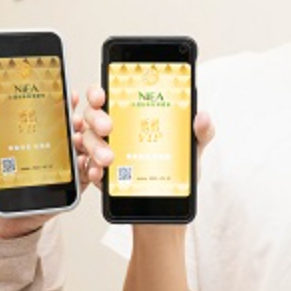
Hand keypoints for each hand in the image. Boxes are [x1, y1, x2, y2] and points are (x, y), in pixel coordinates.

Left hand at [0, 92, 85, 239]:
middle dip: (94, 121)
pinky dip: (92, 172)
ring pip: (89, 151)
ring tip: (95, 148)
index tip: (75, 94)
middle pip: (81, 128)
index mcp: (36, 135)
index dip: (69, 101)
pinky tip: (91, 169)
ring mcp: (64, 169)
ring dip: (97, 147)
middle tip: (97, 122)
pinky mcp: (67, 191)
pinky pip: (87, 179)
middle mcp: (54, 148)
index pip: (58, 112)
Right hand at [78, 84, 213, 187]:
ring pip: (88, 140)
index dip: (98, 91)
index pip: (108, 95)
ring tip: (109, 158)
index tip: (101, 95)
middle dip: (96, 118)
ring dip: (95, 146)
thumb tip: (202, 116)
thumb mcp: (193, 145)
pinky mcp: (102, 172)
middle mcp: (115, 128)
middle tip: (108, 127)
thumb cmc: (179, 166)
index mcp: (133, 114)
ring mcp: (105, 149)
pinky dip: (91, 169)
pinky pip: (88, 167)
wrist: (172, 199)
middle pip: (93, 115)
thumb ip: (202, 130)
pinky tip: (100, 172)